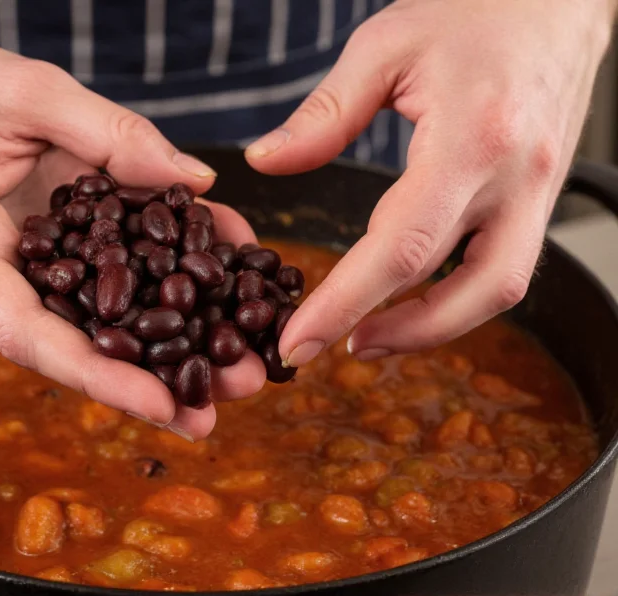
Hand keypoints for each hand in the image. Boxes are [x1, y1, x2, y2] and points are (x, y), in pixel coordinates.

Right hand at [0, 38, 263, 439]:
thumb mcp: (28, 90)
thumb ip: (113, 134)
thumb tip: (196, 185)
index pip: (23, 330)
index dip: (96, 375)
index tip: (165, 404)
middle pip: (60, 347)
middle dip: (149, 378)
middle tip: (234, 395)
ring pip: (70, 329)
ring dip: (152, 351)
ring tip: (232, 367)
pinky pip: (66, 298)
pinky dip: (127, 306)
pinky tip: (195, 309)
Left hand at [246, 0, 615, 365]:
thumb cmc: (472, 9)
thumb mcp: (383, 48)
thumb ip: (323, 115)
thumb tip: (266, 163)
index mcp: (471, 137)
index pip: (403, 247)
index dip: (346, 303)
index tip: (299, 340)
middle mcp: (516, 176)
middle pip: (468, 289)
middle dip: (398, 335)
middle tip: (333, 350)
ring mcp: (539, 191)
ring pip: (499, 290)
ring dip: (434, 326)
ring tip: (369, 334)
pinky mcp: (540, 196)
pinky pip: (504, 266)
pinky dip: (456, 296)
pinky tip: (412, 299)